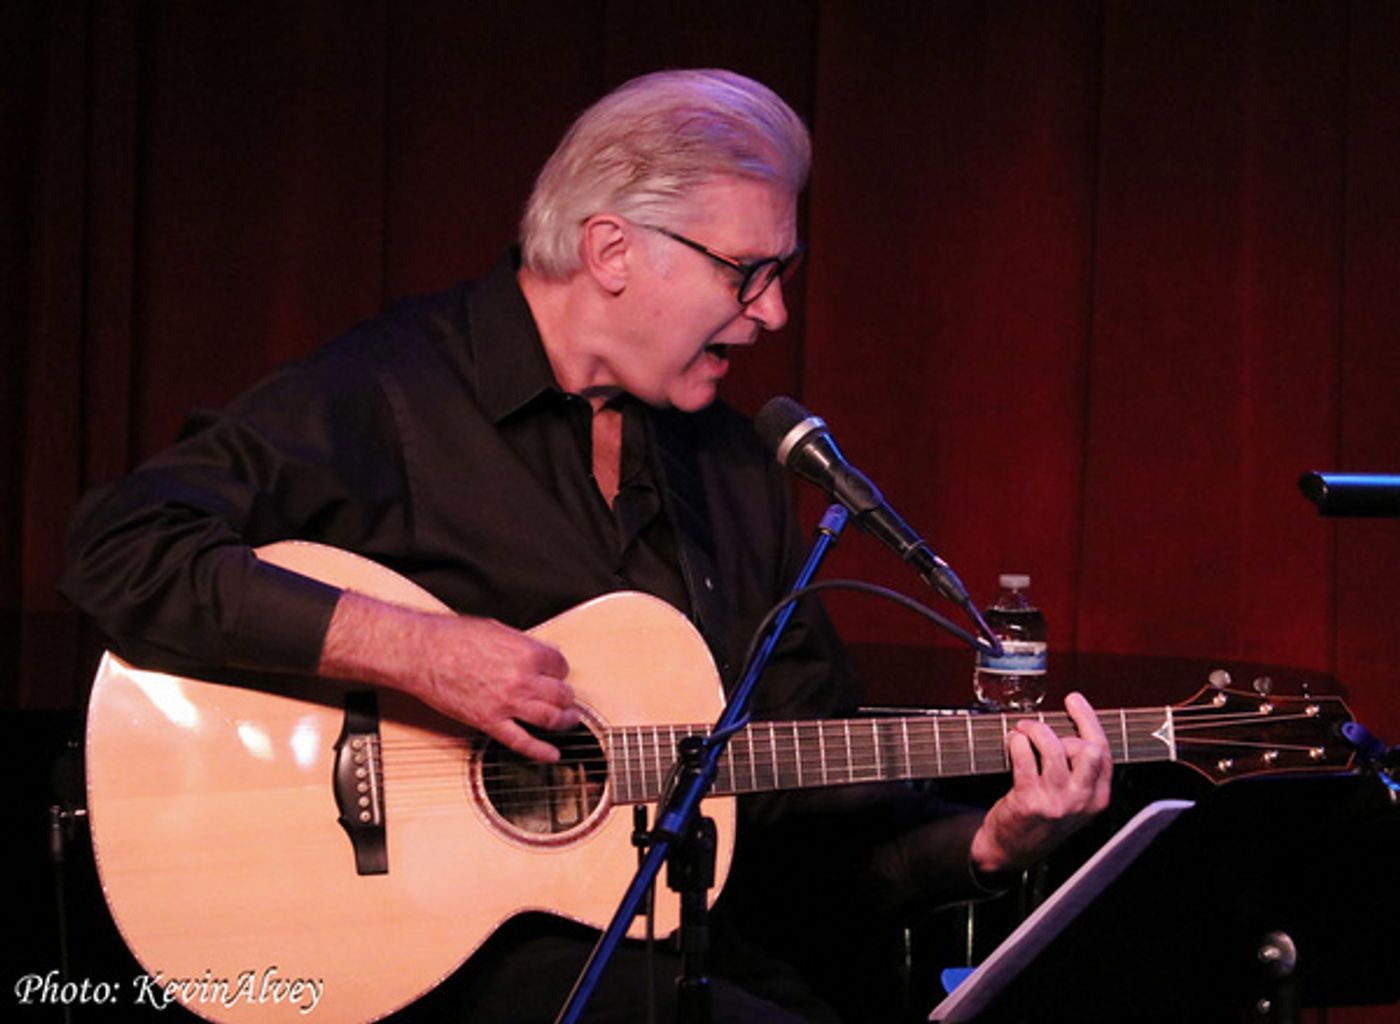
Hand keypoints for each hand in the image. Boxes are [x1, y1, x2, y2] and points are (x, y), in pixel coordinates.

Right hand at [320, 591, 577, 762]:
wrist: (422, 654)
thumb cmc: (454, 637)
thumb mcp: (497, 630)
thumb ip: (525, 644)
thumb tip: (546, 651)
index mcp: (527, 653)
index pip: (561, 665)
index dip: (559, 669)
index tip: (556, 673)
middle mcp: (523, 680)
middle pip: (562, 694)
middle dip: (566, 696)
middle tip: (566, 698)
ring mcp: (507, 704)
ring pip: (550, 718)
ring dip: (565, 721)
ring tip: (569, 720)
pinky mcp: (489, 723)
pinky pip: (522, 742)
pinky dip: (541, 751)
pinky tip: (552, 754)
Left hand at [970, 692, 1111, 873]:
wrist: (1012, 851)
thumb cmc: (1040, 817)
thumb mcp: (1072, 799)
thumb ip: (1077, 769)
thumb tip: (1070, 725)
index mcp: (1097, 798)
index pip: (1103, 751)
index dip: (1088, 720)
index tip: (1074, 700)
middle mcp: (1081, 801)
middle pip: (1088, 749)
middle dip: (1065, 730)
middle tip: (1043, 727)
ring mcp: (1056, 802)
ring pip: (1054, 748)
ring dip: (1035, 730)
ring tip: (1022, 730)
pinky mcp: (1029, 801)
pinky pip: (1024, 757)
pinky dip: (1017, 741)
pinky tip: (1012, 742)